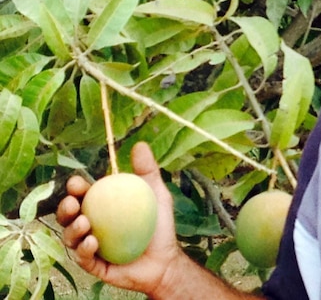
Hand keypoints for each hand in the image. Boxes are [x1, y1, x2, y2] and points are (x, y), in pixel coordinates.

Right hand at [57, 142, 182, 295]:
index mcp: (101, 208)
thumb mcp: (156, 194)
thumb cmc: (158, 226)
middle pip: (68, 216)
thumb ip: (147, 171)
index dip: (75, 189)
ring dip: (72, 229)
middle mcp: (90, 226)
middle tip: (73, 202)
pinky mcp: (93, 266)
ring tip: (85, 223)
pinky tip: (92, 243)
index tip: (77, 183)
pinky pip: (83, 258)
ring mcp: (89, 247)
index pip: (82, 196)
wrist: (165, 259)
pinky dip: (84, 250)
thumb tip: (140, 144)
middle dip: (64, 208)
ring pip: (70, 237)